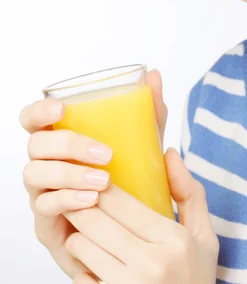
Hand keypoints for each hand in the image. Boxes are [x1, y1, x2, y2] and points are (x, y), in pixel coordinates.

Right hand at [19, 69, 167, 279]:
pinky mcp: (48, 222)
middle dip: (68, 145)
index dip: (39, 111)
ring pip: (36, 175)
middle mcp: (47, 163)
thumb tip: (154, 75)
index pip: (33, 120)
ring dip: (69, 174)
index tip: (62, 109)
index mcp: (61, 140)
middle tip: (106, 153)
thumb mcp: (145, 142)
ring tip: (104, 180)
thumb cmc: (131, 179)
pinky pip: (44, 207)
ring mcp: (43, 192)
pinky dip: (67, 200)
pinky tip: (91, 200)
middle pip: (35, 145)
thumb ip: (149, 111)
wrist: (132, 229)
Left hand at [63, 150, 219, 283]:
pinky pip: (80, 277)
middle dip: (80, 205)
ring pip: (81, 246)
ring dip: (78, 235)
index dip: (99, 186)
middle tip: (76, 197)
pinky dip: (80, 266)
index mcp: (173, 240)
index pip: (121, 202)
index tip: (92, 177)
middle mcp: (150, 264)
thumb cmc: (195, 279)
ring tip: (84, 231)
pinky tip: (89, 261)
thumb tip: (170, 151)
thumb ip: (189, 193)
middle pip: (95, 220)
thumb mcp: (204, 237)